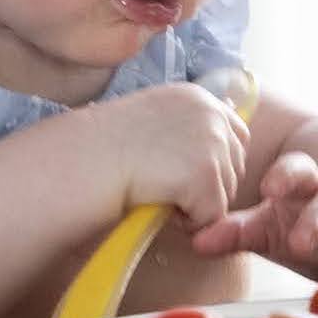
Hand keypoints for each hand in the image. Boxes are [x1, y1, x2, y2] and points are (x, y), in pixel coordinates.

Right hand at [99, 81, 252, 229]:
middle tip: (164, 185)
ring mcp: (212, 142)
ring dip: (195, 202)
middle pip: (236, 165)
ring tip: (157, 192)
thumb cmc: (104, 147)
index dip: (213, 162)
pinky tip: (159, 204)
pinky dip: (189, 220)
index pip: (236, 135)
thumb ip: (187, 125)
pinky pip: (212, 214)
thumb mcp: (152, 118)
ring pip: (226, 191)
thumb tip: (217, 138)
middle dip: (207, 185)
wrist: (81, 161)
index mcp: (199, 97)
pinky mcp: (206, 174)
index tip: (182, 172)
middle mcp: (212, 114)